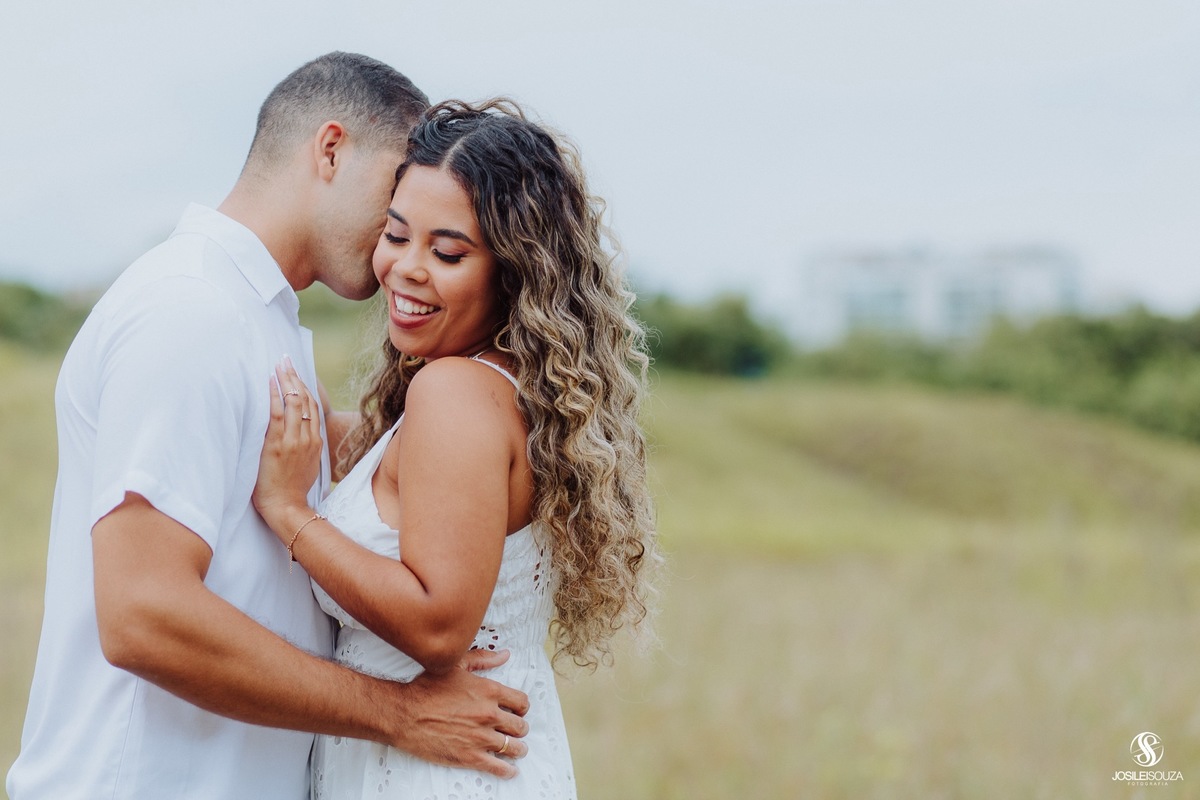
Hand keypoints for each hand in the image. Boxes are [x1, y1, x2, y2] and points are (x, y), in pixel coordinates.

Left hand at [252, 358, 323, 535]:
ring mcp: (294, 440)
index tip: (297, 373)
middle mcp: (308, 438)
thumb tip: (298, 438)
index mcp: (316, 442)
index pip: (313, 408)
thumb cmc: (293, 492)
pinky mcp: (278, 444)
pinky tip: (270, 381)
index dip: (305, 388)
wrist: (287, 508)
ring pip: (294, 402)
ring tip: (278, 364)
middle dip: (296, 377)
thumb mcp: (308, 468)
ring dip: (286, 380)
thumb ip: (306, 450)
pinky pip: (277, 414)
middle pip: (305, 400)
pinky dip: (274, 395)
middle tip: (286, 360)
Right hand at [385, 650, 530, 778]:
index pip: (521, 702)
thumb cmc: (426, 690)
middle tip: (516, 729)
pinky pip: (498, 767)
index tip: (519, 710)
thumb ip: (483, 659)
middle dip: (520, 727)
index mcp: (488, 691)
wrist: (404, 714)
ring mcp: (481, 737)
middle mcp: (489, 715)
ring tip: (516, 749)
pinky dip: (507, 770)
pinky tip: (509, 770)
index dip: (522, 707)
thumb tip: (503, 655)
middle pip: (520, 726)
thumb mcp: (456, 665)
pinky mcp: (470, 756)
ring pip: (513, 747)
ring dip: (518, 748)